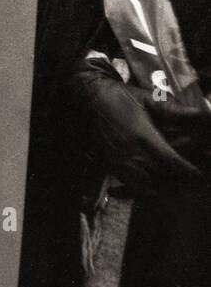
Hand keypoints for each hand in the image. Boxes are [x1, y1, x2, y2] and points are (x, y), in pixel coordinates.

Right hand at [69, 54, 201, 194]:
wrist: (88, 97)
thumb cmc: (120, 96)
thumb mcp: (149, 100)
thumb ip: (176, 111)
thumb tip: (204, 114)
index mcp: (144, 138)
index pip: (174, 165)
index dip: (191, 173)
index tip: (200, 173)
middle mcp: (132, 155)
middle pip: (163, 181)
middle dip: (181, 184)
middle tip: (193, 181)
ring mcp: (119, 162)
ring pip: (146, 189)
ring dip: (163, 190)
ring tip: (174, 186)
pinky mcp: (110, 165)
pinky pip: (130, 187)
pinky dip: (144, 191)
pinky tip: (153, 187)